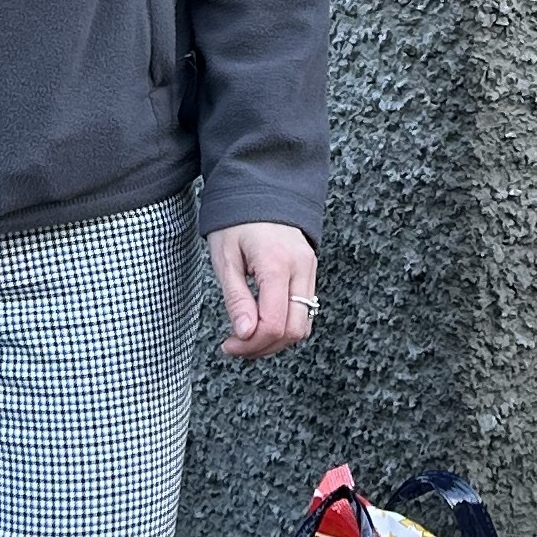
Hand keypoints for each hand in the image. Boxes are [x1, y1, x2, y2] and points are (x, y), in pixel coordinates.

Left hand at [207, 222, 317, 360]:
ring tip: (248, 337)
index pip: (274, 323)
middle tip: (236, 346)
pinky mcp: (311, 271)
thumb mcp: (225, 259)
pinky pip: (305, 310)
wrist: (261, 189)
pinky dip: (285, 324)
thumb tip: (245, 334)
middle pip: (294, 330)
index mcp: (276, 264)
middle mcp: (301, 268)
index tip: (229, 345)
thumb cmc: (236, 222)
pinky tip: (262, 322)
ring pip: (303, 325)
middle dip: (264, 347)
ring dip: (276, 340)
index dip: (251, 344)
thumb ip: (236, 298)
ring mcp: (310, 269)